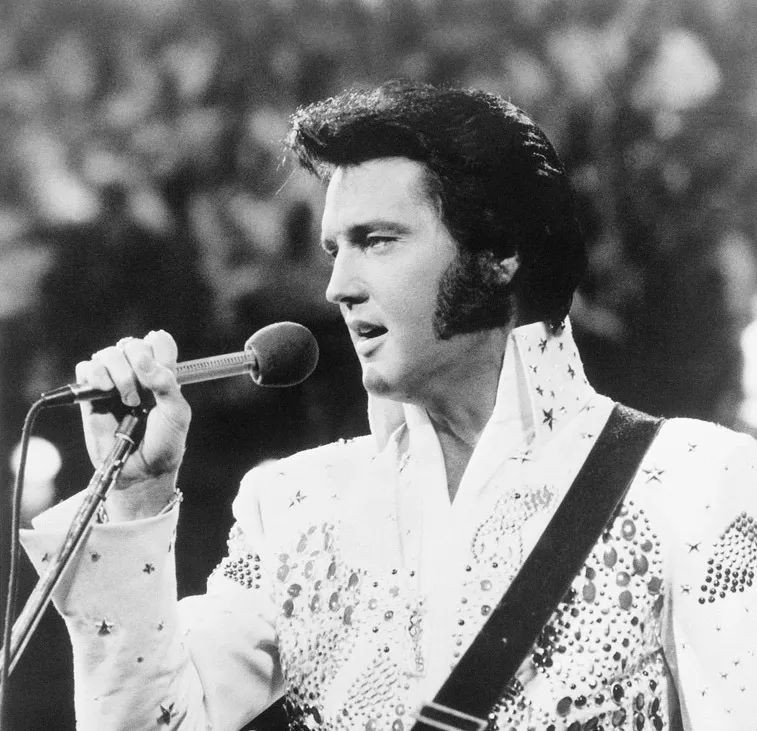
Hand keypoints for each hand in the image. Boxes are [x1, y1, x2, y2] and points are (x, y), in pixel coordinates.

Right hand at [75, 330, 190, 519]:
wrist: (141, 470)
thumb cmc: (164, 442)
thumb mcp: (177, 413)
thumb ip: (166, 383)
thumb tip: (141, 360)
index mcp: (162, 372)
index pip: (159, 341)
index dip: (159, 351)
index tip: (162, 372)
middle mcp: (137, 372)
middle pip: (133, 344)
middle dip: (138, 366)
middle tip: (143, 394)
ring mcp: (113, 381)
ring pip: (108, 354)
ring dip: (119, 374)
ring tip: (127, 400)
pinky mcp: (90, 394)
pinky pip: (86, 368)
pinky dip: (95, 375)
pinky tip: (105, 391)